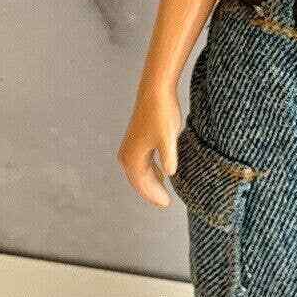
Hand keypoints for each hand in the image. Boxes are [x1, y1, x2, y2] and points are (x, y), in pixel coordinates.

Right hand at [117, 89, 182, 208]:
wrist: (156, 91)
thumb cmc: (161, 113)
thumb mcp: (168, 138)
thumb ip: (168, 158)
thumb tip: (169, 173)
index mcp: (132, 157)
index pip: (142, 185)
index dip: (154, 196)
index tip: (166, 204)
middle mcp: (127, 155)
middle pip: (139, 181)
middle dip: (152, 193)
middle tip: (166, 203)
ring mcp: (131, 148)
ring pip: (140, 173)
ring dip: (151, 183)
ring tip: (164, 193)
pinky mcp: (137, 141)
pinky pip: (142, 163)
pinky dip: (151, 172)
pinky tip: (161, 175)